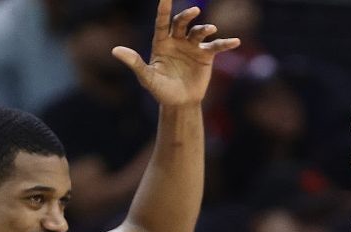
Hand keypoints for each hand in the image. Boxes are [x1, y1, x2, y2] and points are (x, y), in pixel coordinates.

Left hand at [114, 0, 239, 106]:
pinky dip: (225, 43)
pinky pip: (216, 46)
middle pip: (181, 23)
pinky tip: (235, 41)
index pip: (161, 22)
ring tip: (210, 30)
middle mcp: (177, 40)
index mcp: (161, 42)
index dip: (163, 9)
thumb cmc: (161, 90)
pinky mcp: (206, 55)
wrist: (180, 103)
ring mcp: (192, 46)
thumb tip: (116, 50)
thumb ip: (134, 63)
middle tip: (194, 12)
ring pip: (198, 32)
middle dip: (187, 16)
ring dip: (205, 29)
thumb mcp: (147, 78)